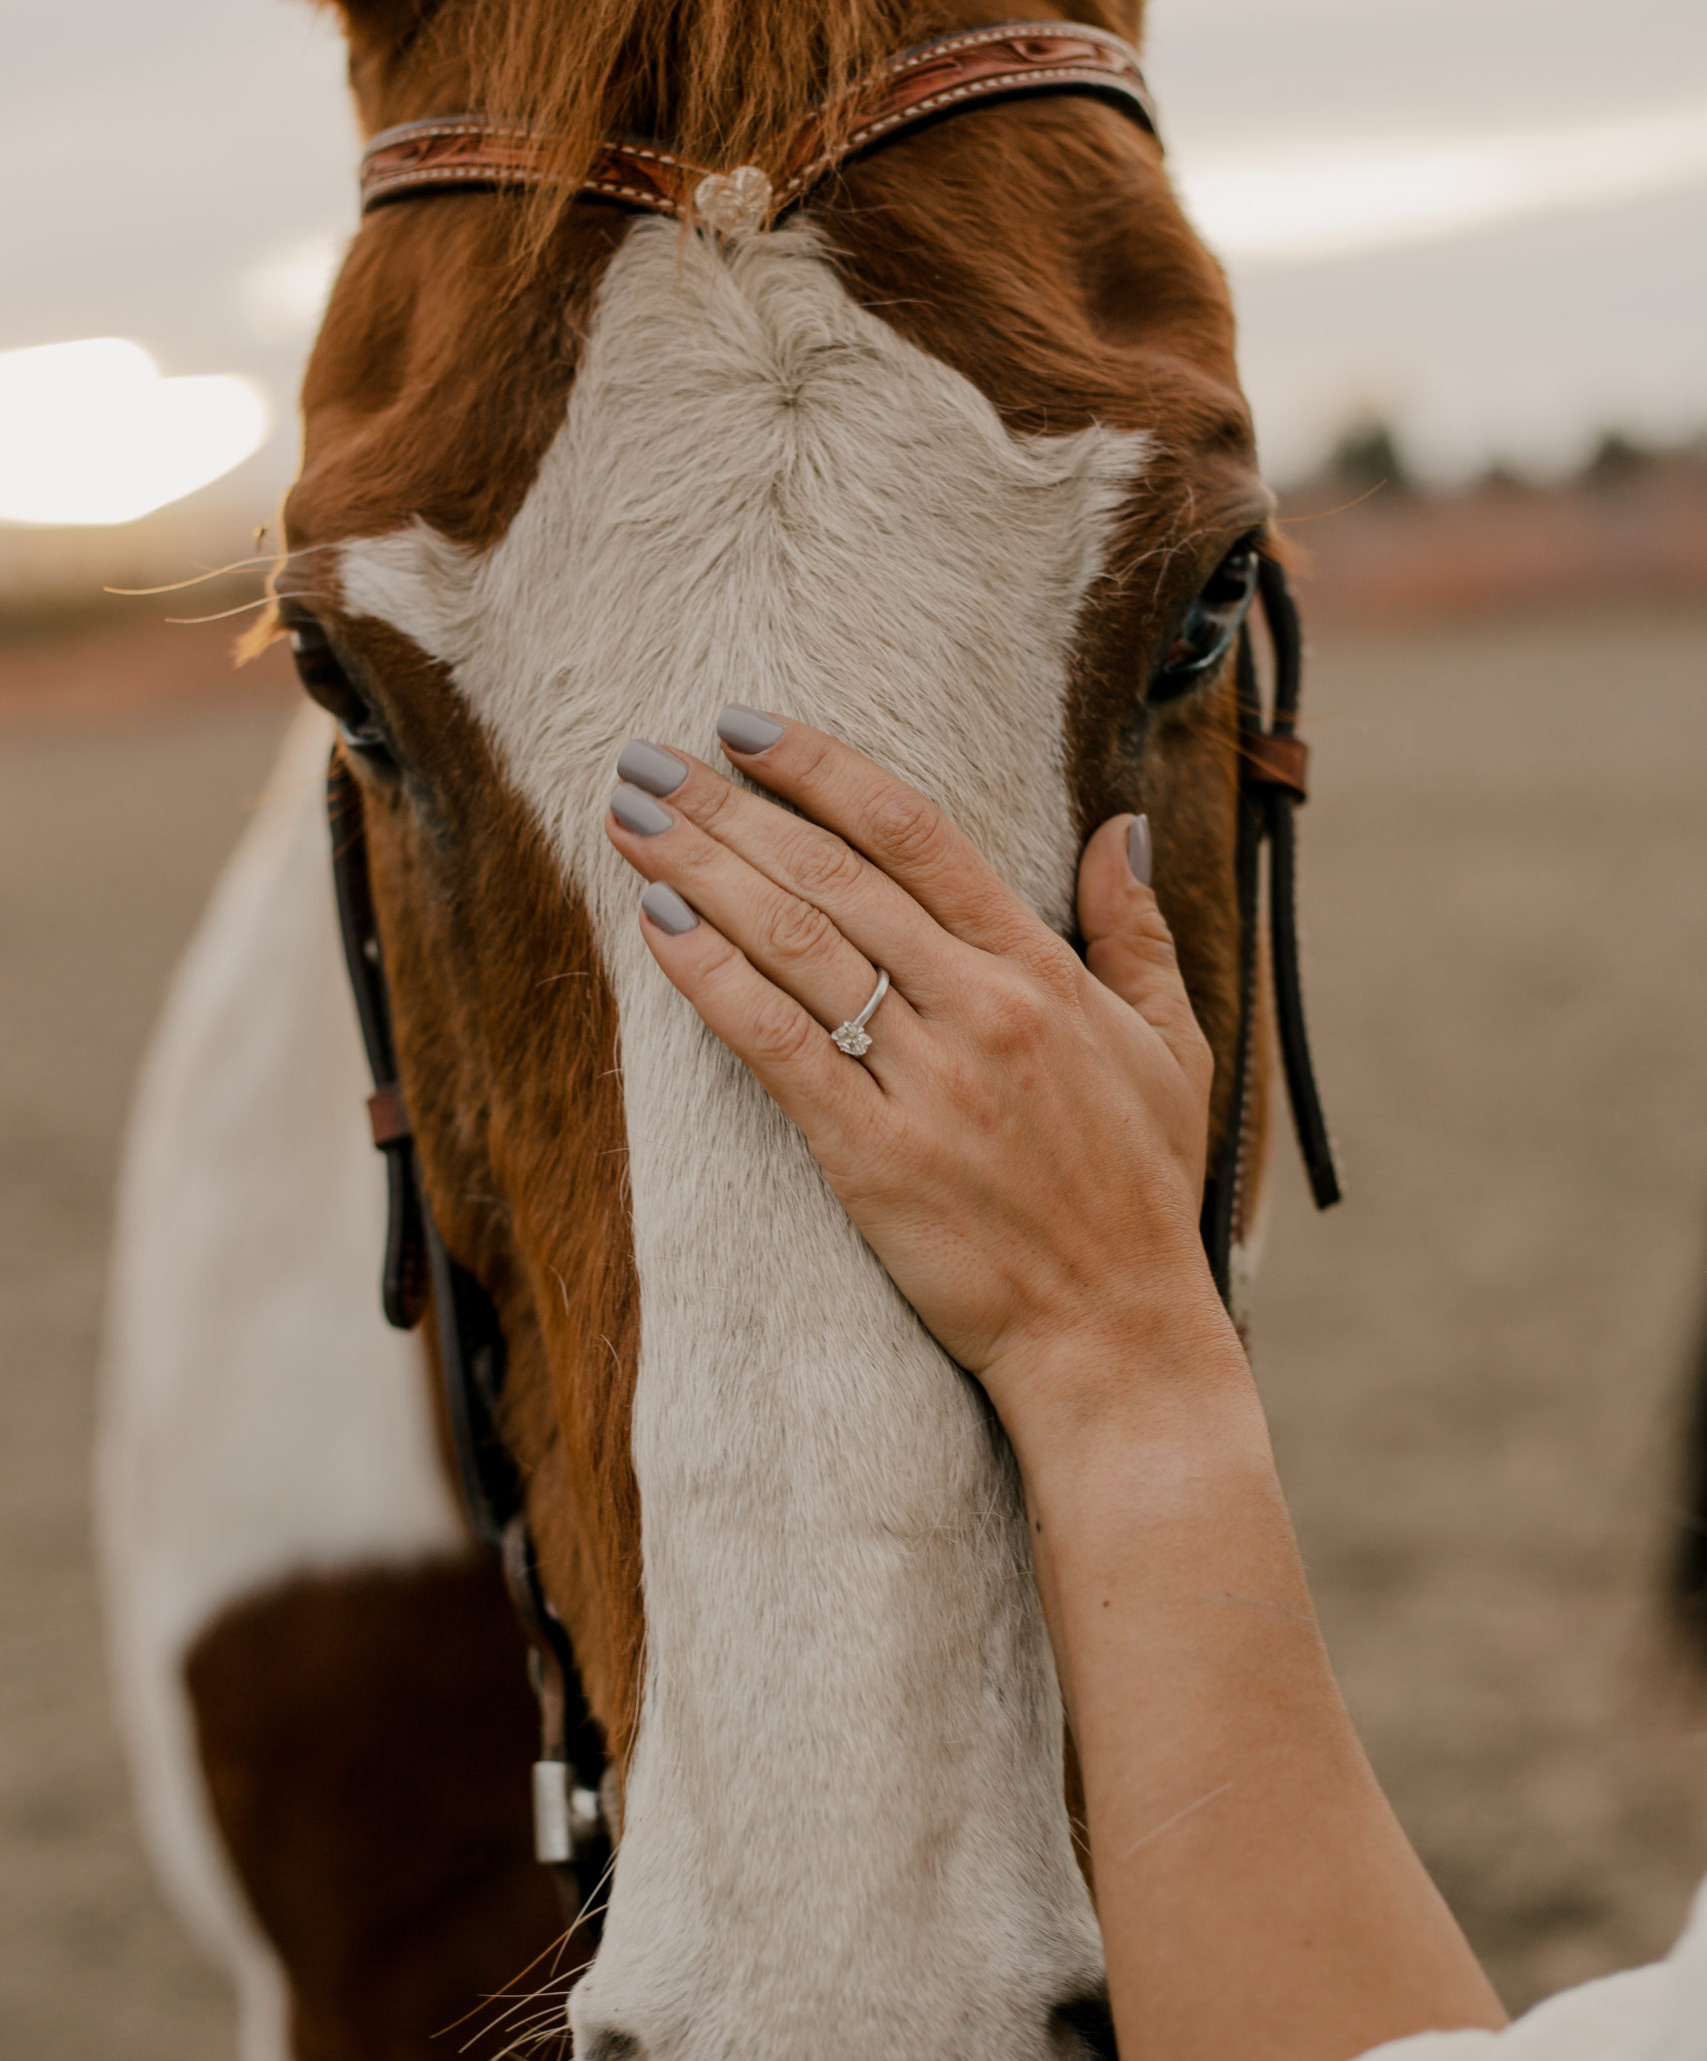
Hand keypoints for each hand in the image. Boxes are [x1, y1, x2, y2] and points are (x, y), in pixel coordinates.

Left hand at [603, 713, 1225, 1428]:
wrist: (1115, 1334)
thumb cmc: (1141, 1194)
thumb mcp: (1171, 1048)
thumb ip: (1135, 932)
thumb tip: (1119, 827)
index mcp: (1042, 973)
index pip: (915, 836)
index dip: (822, 770)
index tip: (745, 726)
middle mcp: (980, 1010)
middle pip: (833, 875)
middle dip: (728, 806)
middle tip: (646, 757)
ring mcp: (926, 1083)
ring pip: (795, 944)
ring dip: (699, 869)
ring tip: (627, 818)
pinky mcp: (873, 1158)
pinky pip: (777, 1045)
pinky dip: (712, 978)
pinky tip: (656, 924)